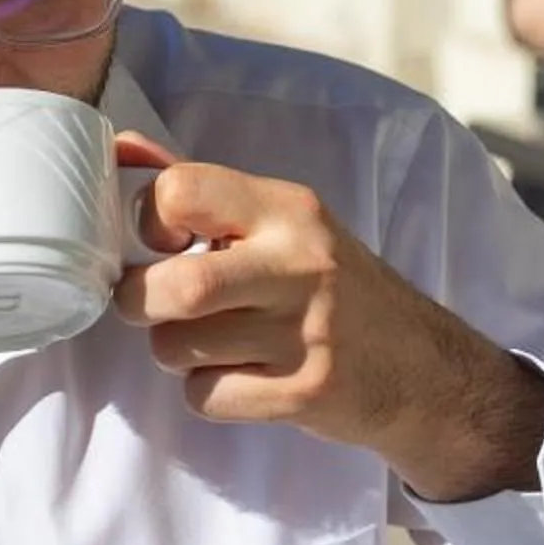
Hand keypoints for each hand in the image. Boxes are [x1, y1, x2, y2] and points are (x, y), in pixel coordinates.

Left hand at [112, 139, 543, 500]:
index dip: (148, 219)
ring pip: (177, 347)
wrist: (424, 369)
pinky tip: (241, 378)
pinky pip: (206, 396)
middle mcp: (300, 263)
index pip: (181, 191)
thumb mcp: (286, 225)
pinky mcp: (305, 391)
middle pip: (177, 286)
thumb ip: (204, 193)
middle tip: (149, 305)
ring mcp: (306, 332)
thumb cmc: (335, 289)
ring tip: (209, 343)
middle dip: (138, 301)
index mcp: (289, 208)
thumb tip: (119, 148)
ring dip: (172, 352)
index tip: (162, 242)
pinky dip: (205, 393)